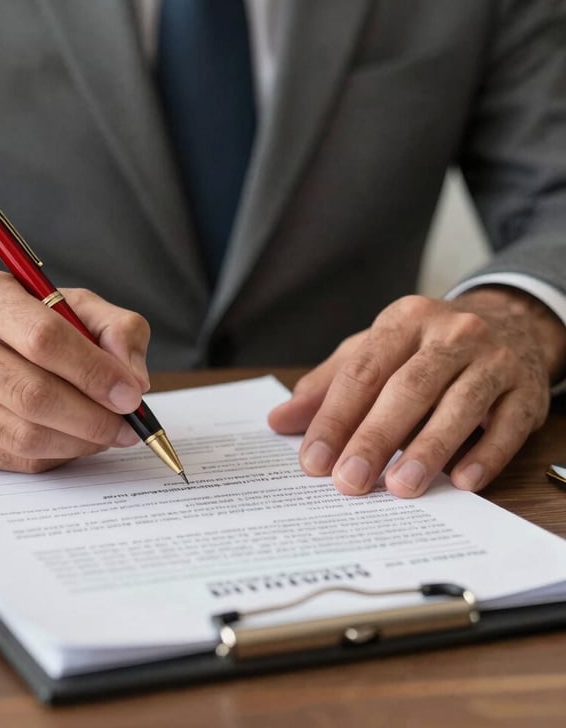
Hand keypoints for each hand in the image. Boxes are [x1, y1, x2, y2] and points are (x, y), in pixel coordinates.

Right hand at [0, 271, 150, 471]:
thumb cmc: (25, 321)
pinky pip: (13, 458)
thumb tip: (134, 380)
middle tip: (127, 426)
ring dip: (78, 442)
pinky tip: (74, 440)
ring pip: (23, 435)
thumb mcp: (75, 305)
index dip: (94, 373)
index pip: (44, 340)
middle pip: (32, 394)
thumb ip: (117, 330)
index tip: (131, 395)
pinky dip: (55, 455)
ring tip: (107, 434)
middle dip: (92, 418)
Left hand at [268, 289, 565, 496]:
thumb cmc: (424, 346)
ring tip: (399, 486)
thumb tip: (279, 421)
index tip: (313, 460)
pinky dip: (484, 455)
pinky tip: (461, 481)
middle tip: (348, 481)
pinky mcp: (528, 390)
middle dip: (374, 438)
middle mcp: (452, 334)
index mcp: (404, 321)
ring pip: (458, 406)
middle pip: (408, 389)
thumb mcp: (373, 351)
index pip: (362, 371)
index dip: (335, 418)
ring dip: (427, 450)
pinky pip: (507, 425)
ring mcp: (494, 360)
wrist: (509, 323)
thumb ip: (327, 385)